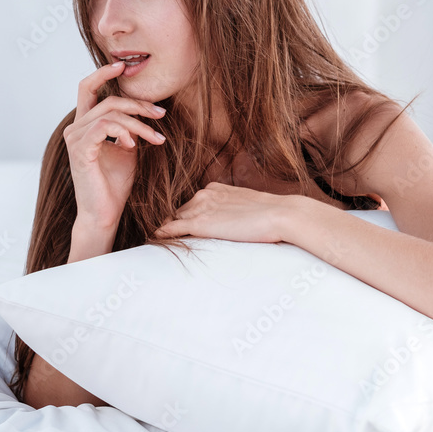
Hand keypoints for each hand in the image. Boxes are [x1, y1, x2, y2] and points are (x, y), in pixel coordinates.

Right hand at [63, 61, 167, 226]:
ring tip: (156, 138)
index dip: (103, 73)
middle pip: (108, 100)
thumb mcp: (128, 149)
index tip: (124, 67)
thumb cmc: (116, 183)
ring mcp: (75, 138)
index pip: (88, 88)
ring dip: (138, 123)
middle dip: (138, 104)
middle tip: (161, 115)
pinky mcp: (80, 150)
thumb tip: (147, 110)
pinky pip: (104, 128)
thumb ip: (130, 127)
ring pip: (110, 114)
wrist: (105, 213)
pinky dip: (124, 132)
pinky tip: (134, 145)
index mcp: (85, 124)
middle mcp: (76, 128)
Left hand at [154, 182, 298, 243]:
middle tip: (164, 237)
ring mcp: (200, 208)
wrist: (279, 215)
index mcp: (214, 189)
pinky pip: (172, 228)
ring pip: (174, 220)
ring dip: (167, 230)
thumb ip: (232, 210)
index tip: (181, 227)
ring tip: (156, 243)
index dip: (186, 216)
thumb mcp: (246, 205)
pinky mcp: (200, 223)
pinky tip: (153, 239)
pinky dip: (161, 234)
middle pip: (180, 211)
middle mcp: (204, 194)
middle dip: (174, 223)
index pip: (192, 204)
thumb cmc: (270, 213)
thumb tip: (233, 222)